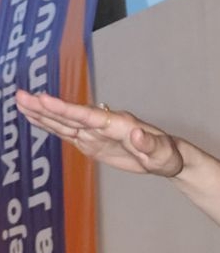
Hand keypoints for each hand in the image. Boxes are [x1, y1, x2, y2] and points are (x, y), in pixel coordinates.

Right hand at [15, 90, 183, 176]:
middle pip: (71, 115)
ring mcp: (96, 132)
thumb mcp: (162, 153)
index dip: (66, 109)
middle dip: (46, 107)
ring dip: (43, 113)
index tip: (44, 99)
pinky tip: (35, 117)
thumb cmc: (166, 155)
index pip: (88, 116)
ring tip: (20, 100)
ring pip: (65, 122)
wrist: (166, 158)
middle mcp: (104, 124)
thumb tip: (137, 133)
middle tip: (21, 95)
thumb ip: (149, 144)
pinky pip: (68, 132)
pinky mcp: (91, 142)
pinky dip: (50, 125)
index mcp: (119, 124)